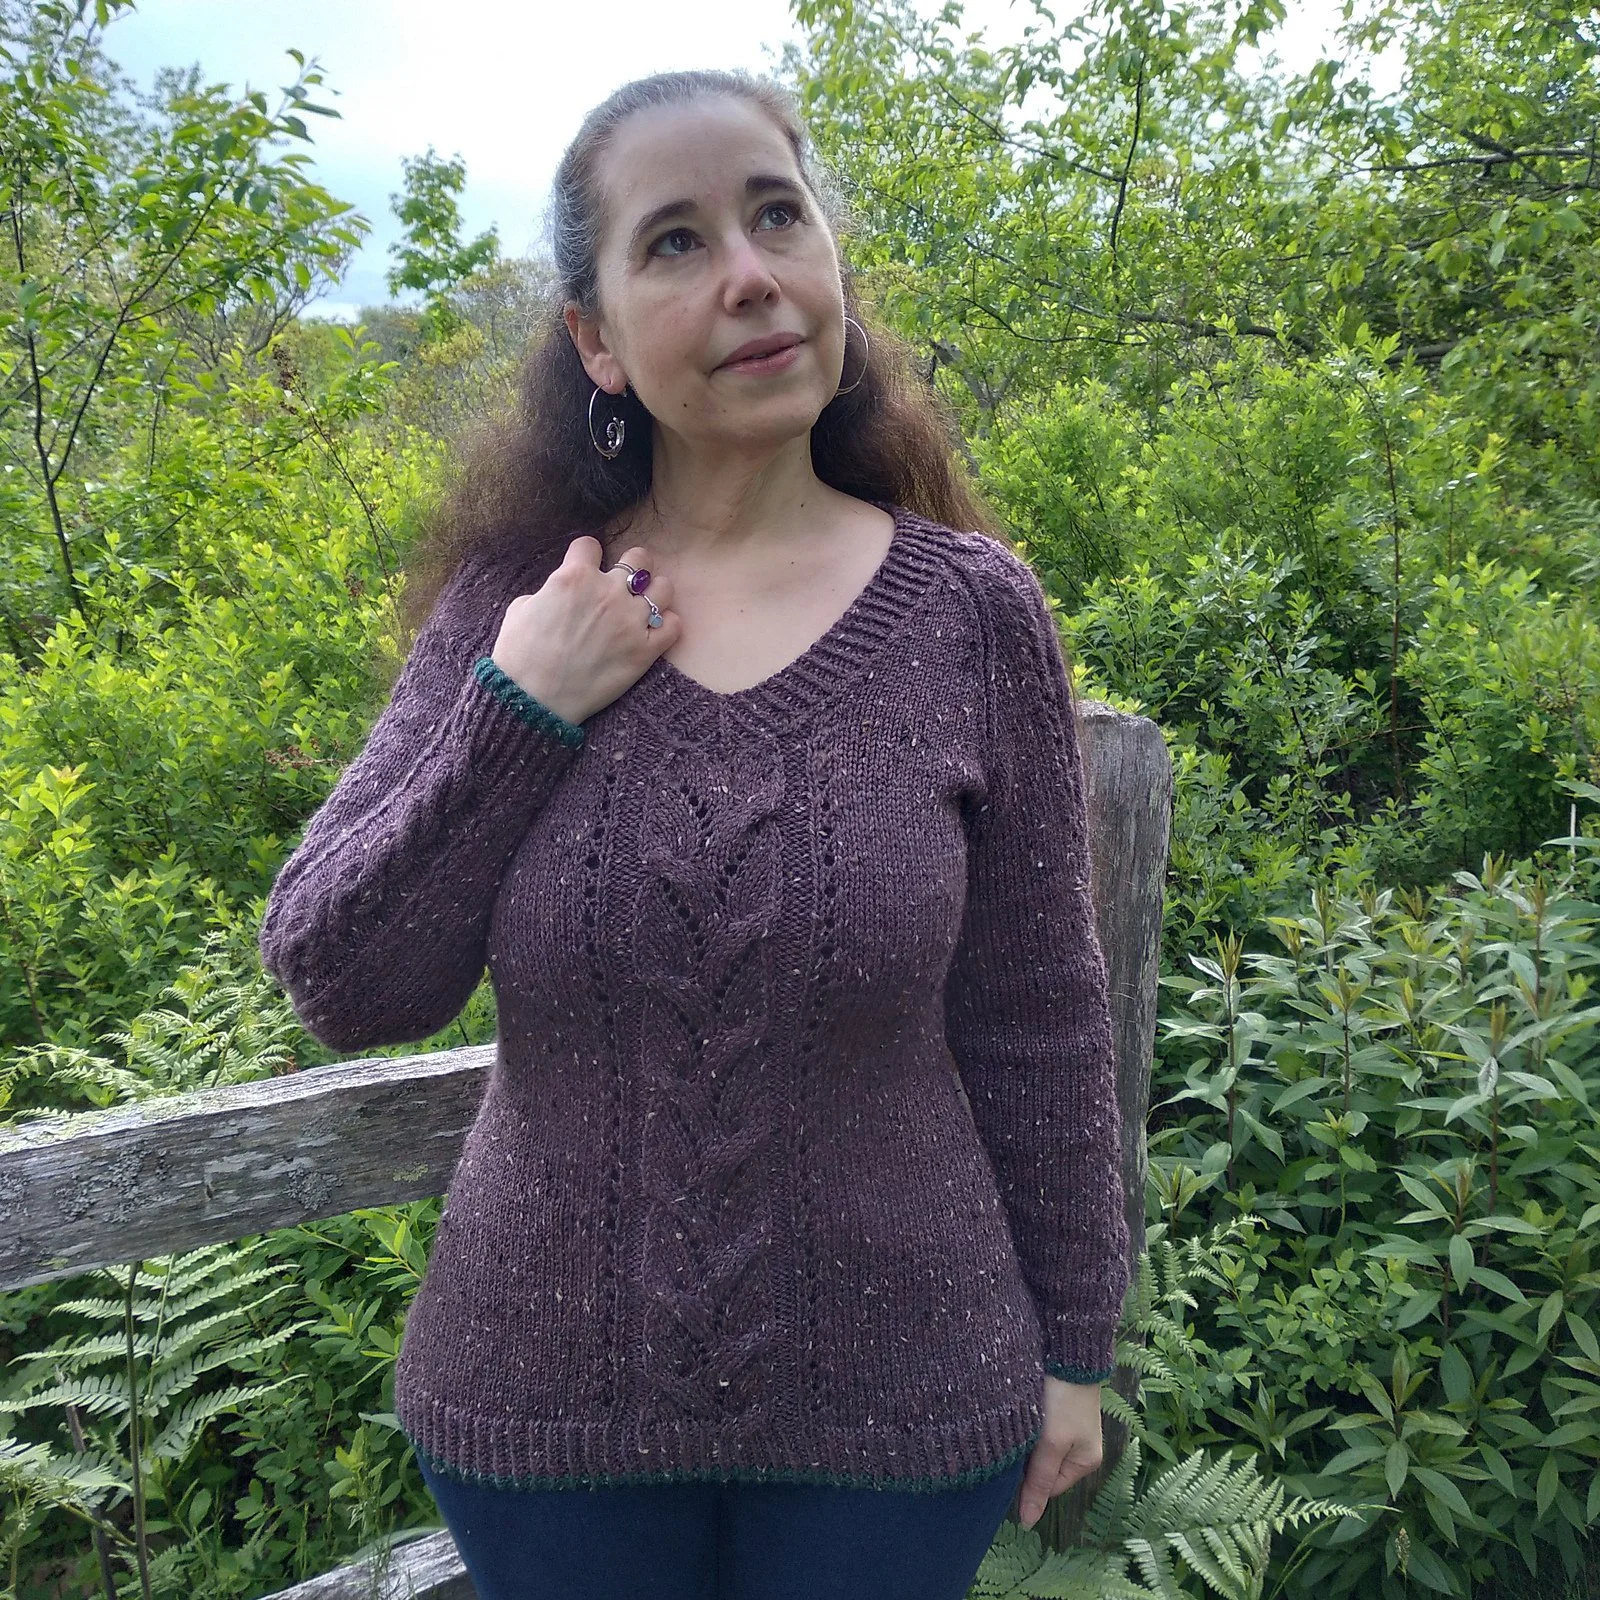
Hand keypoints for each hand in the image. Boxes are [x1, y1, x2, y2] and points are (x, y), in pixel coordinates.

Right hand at [489, 536, 681, 726]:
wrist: (533, 699)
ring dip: (653, 594)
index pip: (591, 545)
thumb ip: (548, 591)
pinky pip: (673, 625)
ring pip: (663, 587)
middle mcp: (608, 592)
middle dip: (632, 566)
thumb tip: (558, 593)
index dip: (586, 556)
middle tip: (624, 584)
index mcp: (574, 577)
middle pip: (638, 558)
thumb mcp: (521, 608)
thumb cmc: (519, 656)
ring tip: (642, 607)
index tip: (584, 568)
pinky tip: (653, 633)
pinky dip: (667, 626)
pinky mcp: (645, 650)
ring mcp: (630, 620)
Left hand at [1016, 1374, 1105, 1530]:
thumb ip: (1038, 1482)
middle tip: (1010, 1443)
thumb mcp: (1051, 1443)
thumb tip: (1028, 1523)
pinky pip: (1038, 1430)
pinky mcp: (1057, 1410)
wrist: (1069, 1352)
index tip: (1009, 1463)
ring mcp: (1069, 1429)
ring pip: (1038, 1448)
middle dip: (1025, 1459)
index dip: (1027, 1480)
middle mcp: (1079, 1448)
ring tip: (1013, 1428)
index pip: (1048, 1486)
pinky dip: (1027, 1427)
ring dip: (1025, 1442)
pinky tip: (1017, 1418)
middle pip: (1043, 1468)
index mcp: (1086, 1461)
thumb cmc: (1064, 1400)